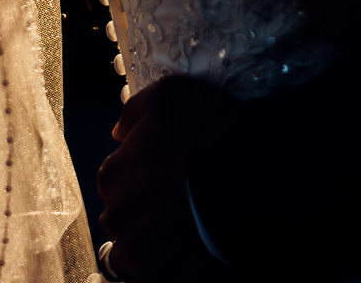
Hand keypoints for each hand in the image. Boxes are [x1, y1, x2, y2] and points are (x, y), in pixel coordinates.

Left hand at [95, 77, 239, 282]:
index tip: (167, 178)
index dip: (142, 180)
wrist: (247, 170)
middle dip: (144, 216)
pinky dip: (169, 269)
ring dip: (154, 247)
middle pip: (123, 220)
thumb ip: (135, 112)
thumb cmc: (209, 129)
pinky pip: (156, 277)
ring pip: (134, 254)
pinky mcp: (160, 273)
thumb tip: (119, 132)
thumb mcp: (168, 95)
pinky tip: (190, 256)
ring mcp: (137, 249)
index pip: (115, 183)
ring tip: (186, 235)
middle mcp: (117, 214)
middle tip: (179, 207)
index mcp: (113, 174)